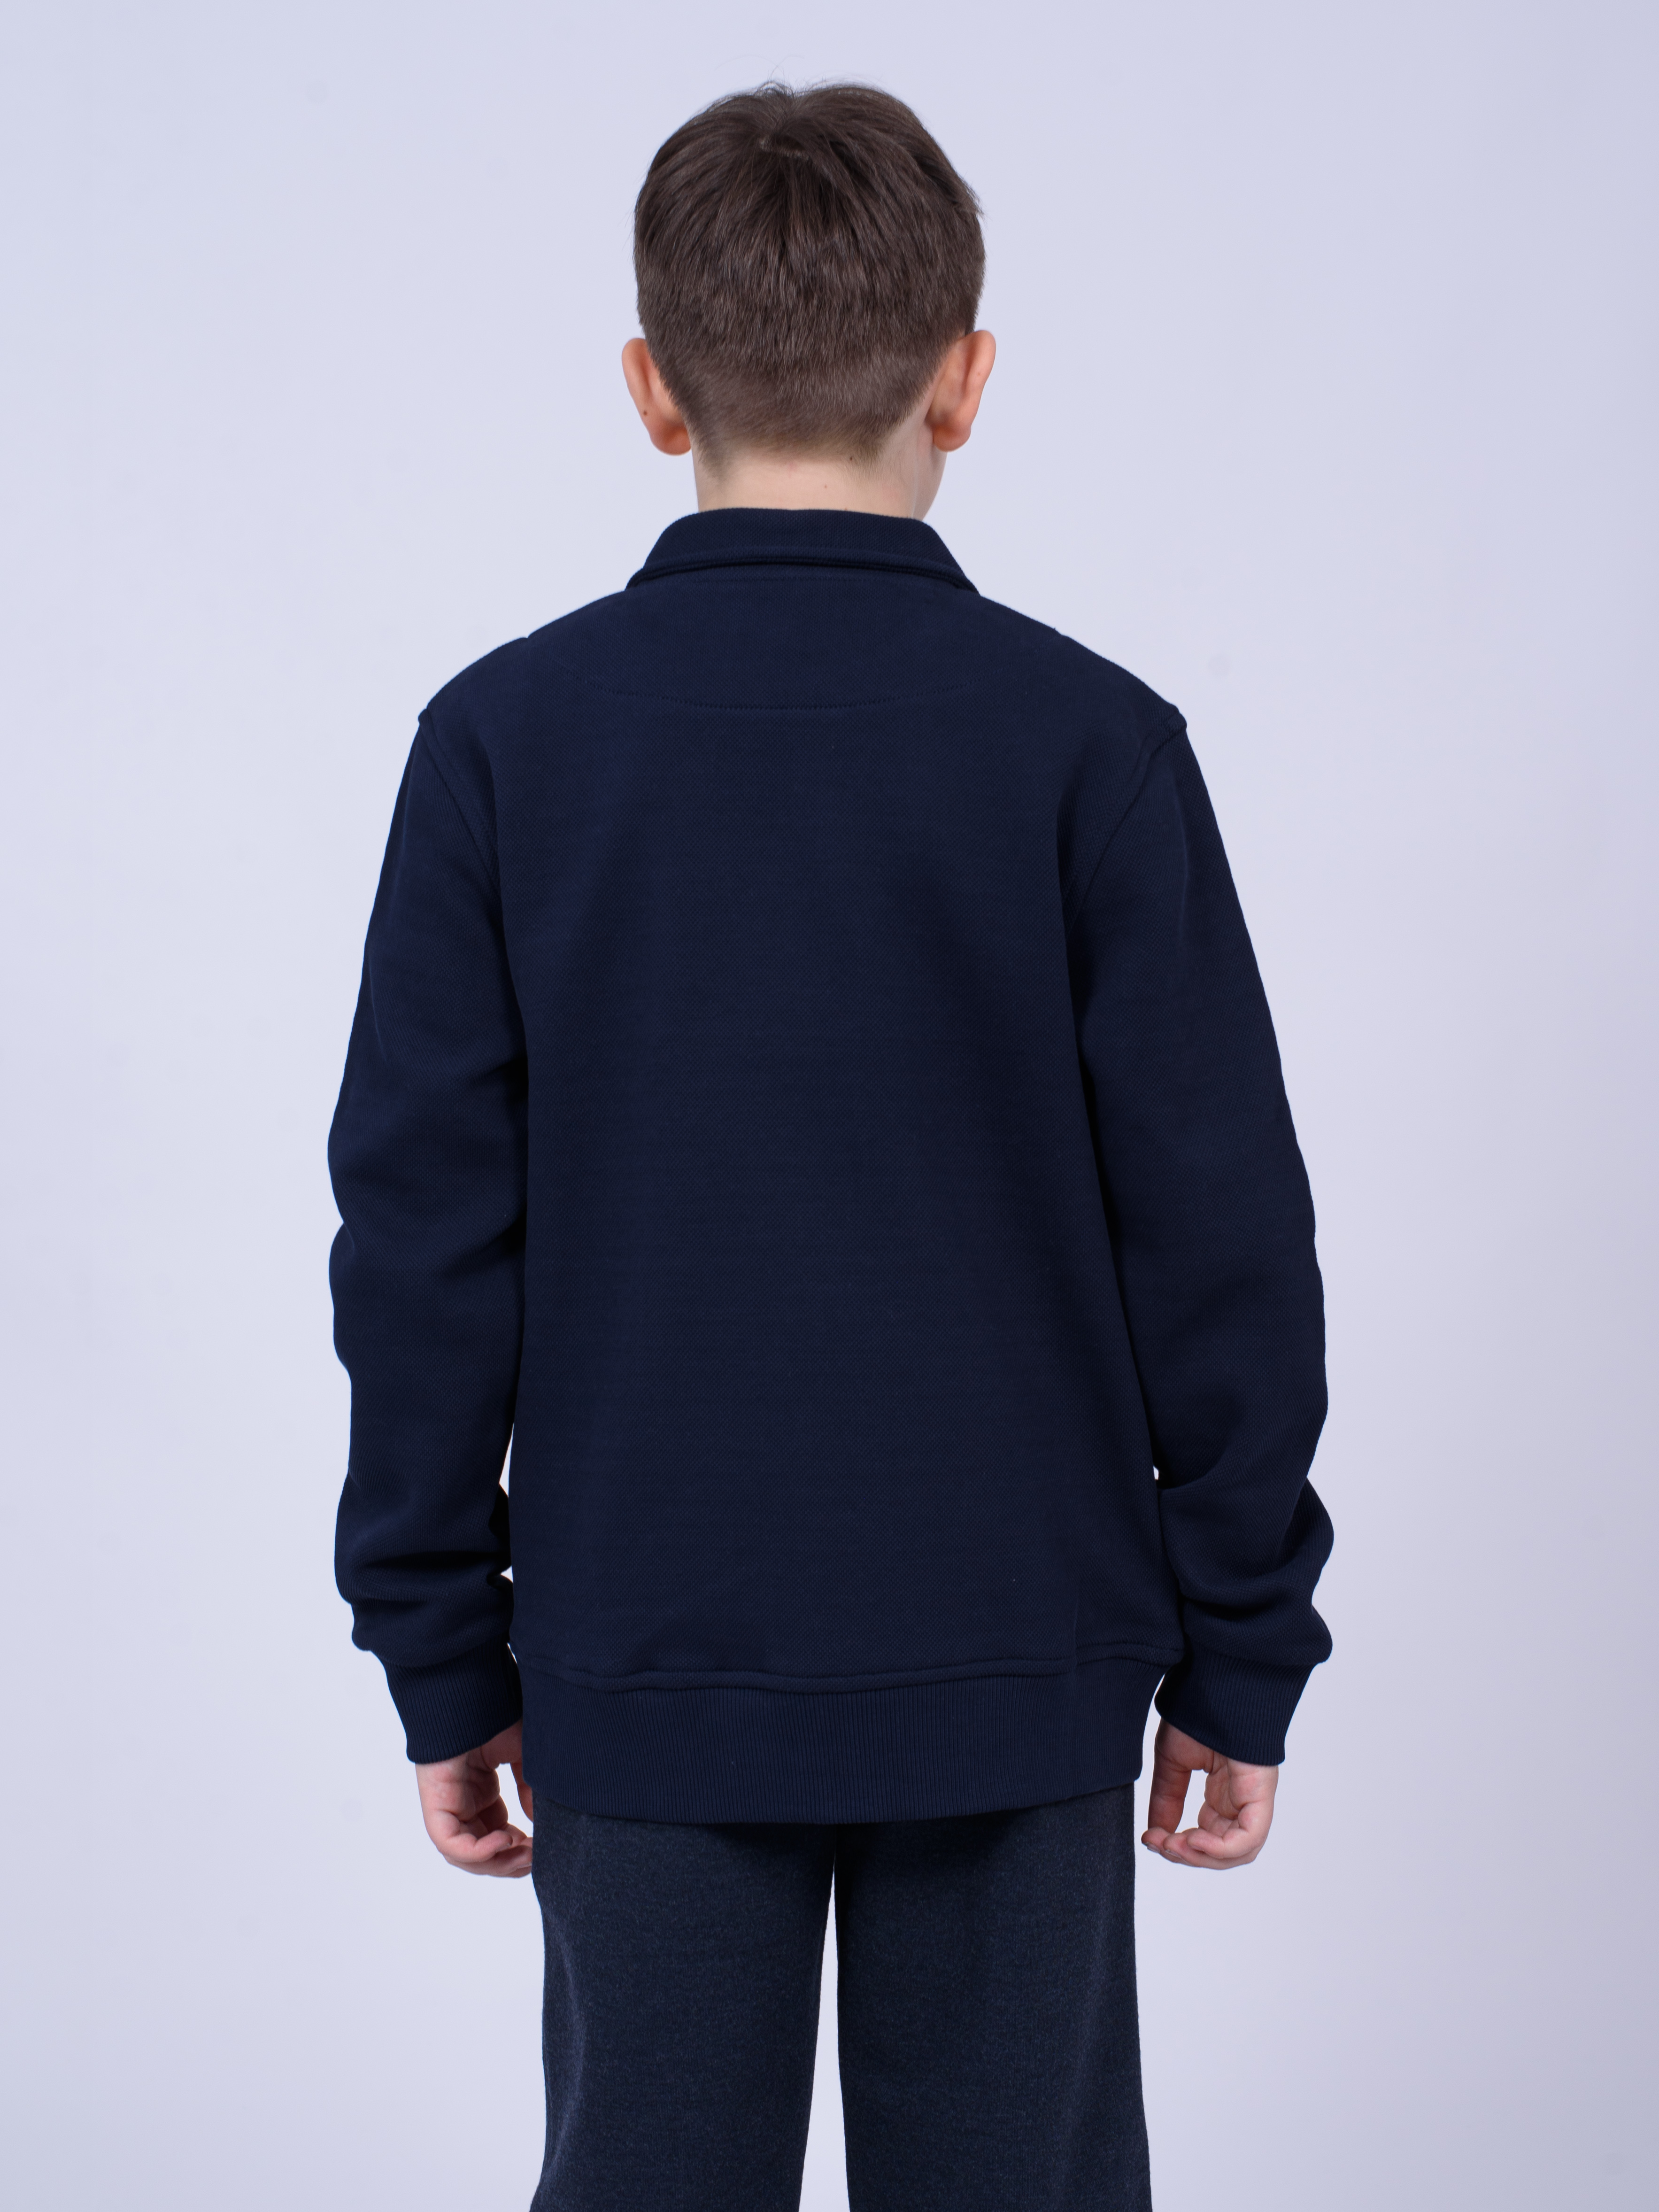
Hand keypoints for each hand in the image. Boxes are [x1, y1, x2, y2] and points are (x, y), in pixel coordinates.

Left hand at [415, 1721, 534, 1877]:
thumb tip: (537, 1822)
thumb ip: (530, 1789)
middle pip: (480, 1851)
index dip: (518, 1848)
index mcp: (479, 1791)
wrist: (472, 1691)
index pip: (495, 1834)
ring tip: (523, 1853)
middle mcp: (461, 1802)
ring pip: (464, 1854)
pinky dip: (477, 1851)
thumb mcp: (524, 1755)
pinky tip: (503, 1841)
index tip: (542, 1848)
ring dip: (495, 1862)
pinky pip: (450, 1842)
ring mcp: (446, 1804)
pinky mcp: (434, 1803)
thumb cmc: (497, 1713)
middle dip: (509, 1862)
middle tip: (534, 1859)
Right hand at [1141, 1719, 1276, 1868]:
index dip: (1179, 1847)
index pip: (1206, 1838)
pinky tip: (1193, 1841)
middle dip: (1188, 1855)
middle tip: (1160, 1844)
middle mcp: (1240, 1801)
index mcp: (1222, 1794)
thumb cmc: (1197, 1713)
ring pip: (1237, 1852)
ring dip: (1202, 1857)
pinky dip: (1221, 1849)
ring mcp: (1253, 1798)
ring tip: (1174, 1844)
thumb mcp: (1172, 1762)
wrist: (1214, 1684)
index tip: (1150, 1839)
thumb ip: (1166, 1799)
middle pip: (1222, 1851)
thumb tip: (1157, 1835)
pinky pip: (1248, 1838)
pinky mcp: (1261, 1794)